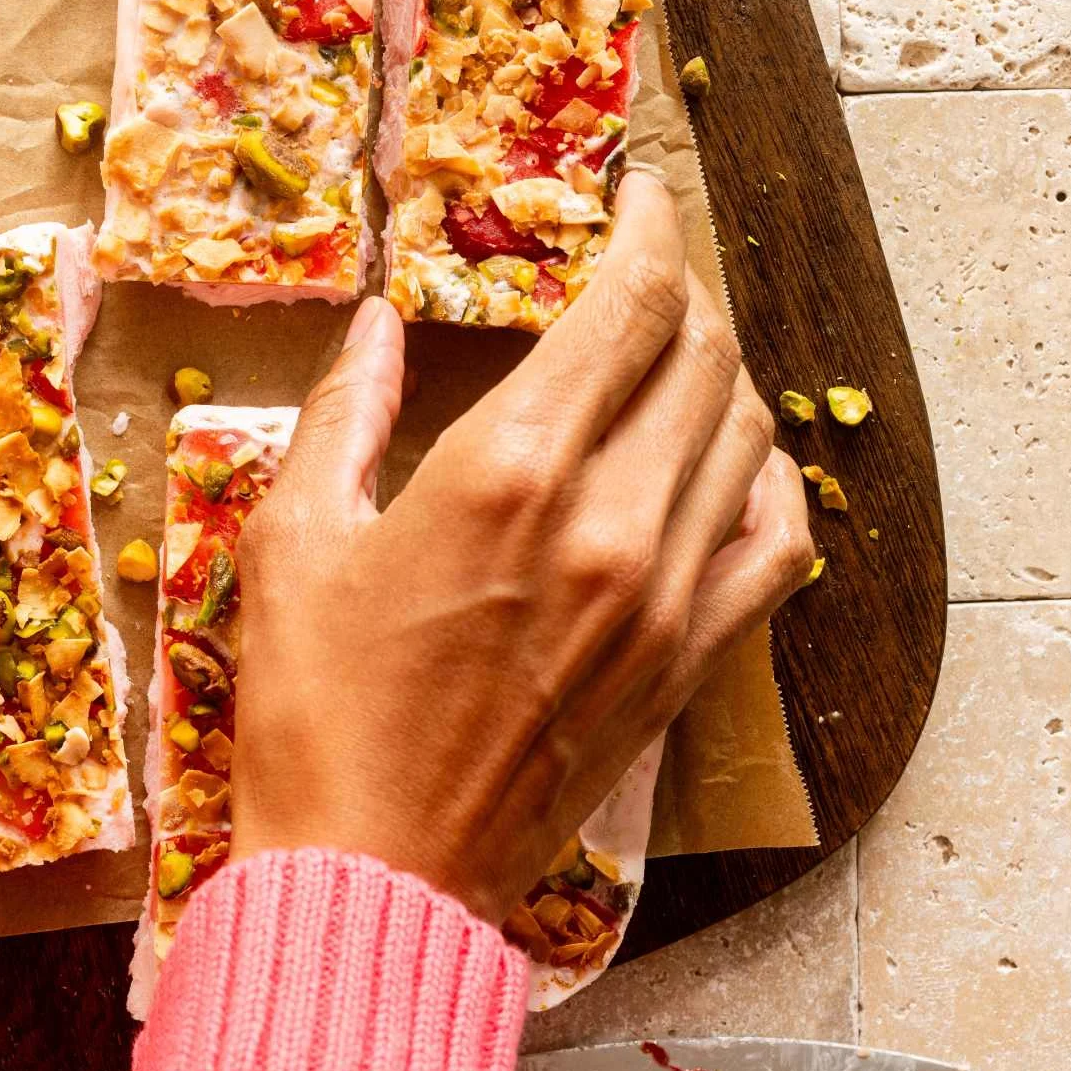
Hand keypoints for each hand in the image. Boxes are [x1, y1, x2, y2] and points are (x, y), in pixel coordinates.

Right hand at [230, 172, 814, 923]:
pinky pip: (780, 544)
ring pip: (749, 435)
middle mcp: (612, 524)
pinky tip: (726, 468)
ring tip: (671, 358)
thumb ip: (341, 414)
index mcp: (506, 474)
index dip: (645, 230)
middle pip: (702, 355)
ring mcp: (666, 599)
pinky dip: (768, 483)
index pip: (630, 308)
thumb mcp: (291, 542)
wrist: (375, 874)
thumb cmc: (312, 713)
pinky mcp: (687, 665)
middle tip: (640, 269)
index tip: (634, 196)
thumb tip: (376, 327)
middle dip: (680, 287)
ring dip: (718, 374)